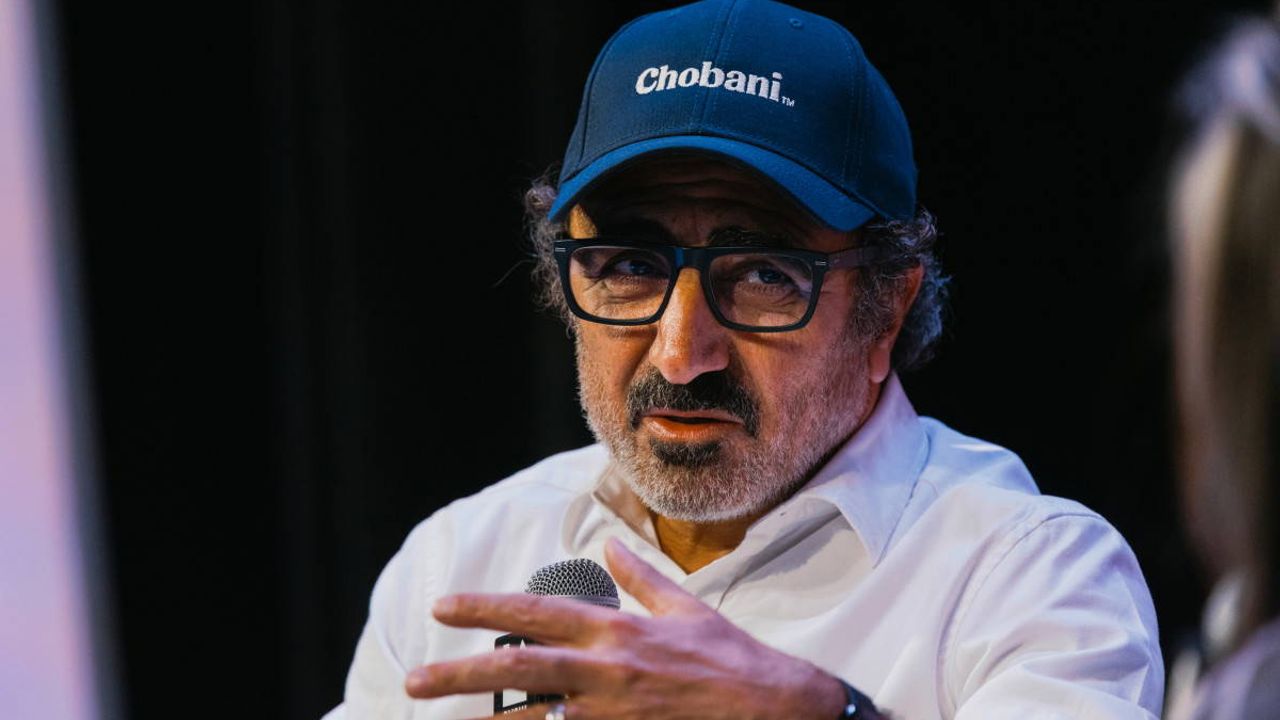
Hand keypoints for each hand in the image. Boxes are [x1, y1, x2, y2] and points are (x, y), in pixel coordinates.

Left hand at [404, 537, 846, 718]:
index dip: (486, 606)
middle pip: (520, 669)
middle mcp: (606, 671)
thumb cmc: (730, 658)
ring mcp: (612, 715)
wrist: (773, 710)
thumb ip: (640, 578)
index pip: (538, 611)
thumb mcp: (685, 607)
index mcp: (617, 630)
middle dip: (462, 674)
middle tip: (415, 681)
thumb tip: (612, 546)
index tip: (444, 606)